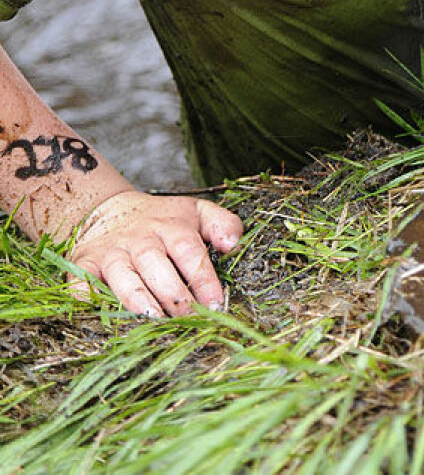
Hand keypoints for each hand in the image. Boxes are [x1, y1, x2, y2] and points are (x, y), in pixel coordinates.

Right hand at [67, 190, 242, 316]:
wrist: (109, 209)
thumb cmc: (161, 220)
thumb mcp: (196, 212)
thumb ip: (223, 224)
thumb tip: (234, 245)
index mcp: (171, 227)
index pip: (189, 251)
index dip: (202, 277)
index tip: (215, 303)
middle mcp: (140, 240)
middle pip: (156, 265)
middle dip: (173, 294)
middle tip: (188, 319)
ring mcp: (111, 253)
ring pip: (123, 277)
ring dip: (137, 300)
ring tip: (153, 321)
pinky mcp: (84, 266)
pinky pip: (82, 285)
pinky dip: (90, 302)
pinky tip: (104, 321)